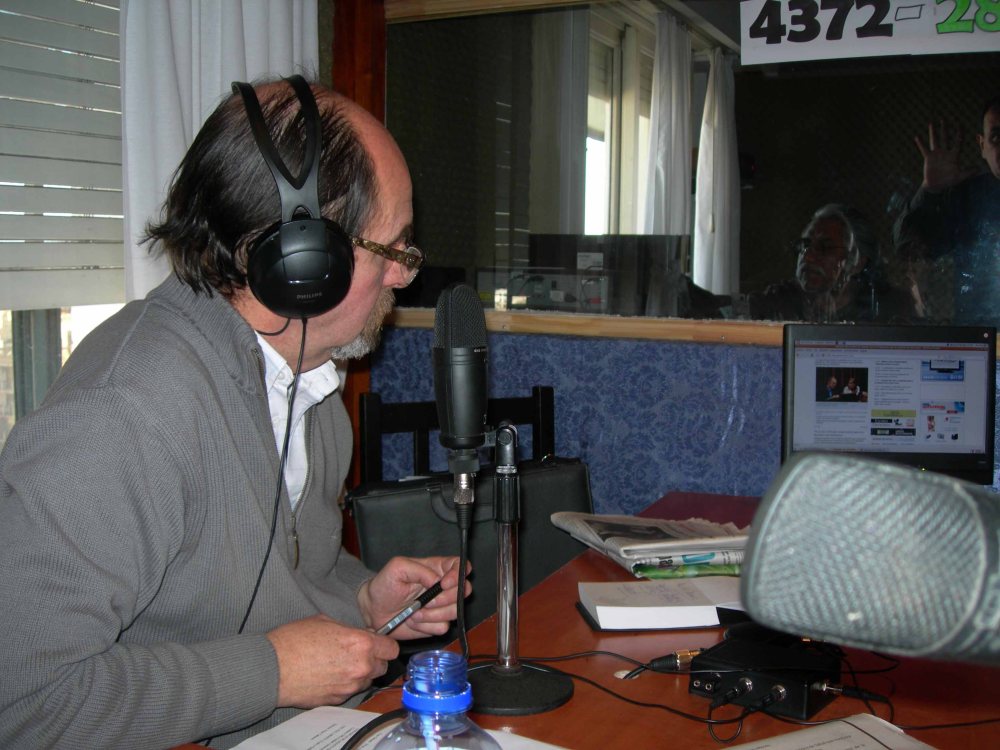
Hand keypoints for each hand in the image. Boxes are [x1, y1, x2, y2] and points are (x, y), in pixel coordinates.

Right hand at [266, 615, 398, 707]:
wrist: (272, 668)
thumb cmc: (294, 640)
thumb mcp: (325, 622)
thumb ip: (349, 631)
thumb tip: (359, 635)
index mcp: (361, 644)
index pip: (392, 648)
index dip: (385, 645)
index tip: (378, 643)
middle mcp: (361, 667)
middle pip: (382, 667)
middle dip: (373, 660)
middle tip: (357, 653)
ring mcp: (349, 686)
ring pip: (367, 681)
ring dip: (359, 673)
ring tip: (339, 664)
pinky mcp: (337, 700)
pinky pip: (349, 691)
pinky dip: (344, 684)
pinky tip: (328, 675)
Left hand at [358, 556, 470, 639]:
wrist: (373, 610)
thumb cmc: (384, 585)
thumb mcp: (397, 568)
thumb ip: (418, 569)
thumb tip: (436, 580)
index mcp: (437, 569)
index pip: (461, 566)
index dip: (459, 575)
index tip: (443, 584)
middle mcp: (443, 587)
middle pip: (464, 591)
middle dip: (444, 599)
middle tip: (425, 602)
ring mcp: (441, 606)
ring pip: (455, 611)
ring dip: (433, 614)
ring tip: (414, 611)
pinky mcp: (436, 624)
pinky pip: (443, 628)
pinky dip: (427, 626)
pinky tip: (413, 621)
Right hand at [915, 120, 976, 192]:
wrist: (936, 185)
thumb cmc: (948, 181)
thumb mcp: (959, 177)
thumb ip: (968, 172)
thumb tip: (978, 169)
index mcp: (954, 155)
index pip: (958, 141)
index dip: (959, 134)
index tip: (960, 125)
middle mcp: (945, 152)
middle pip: (945, 137)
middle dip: (945, 128)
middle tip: (944, 119)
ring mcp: (936, 154)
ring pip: (934, 140)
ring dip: (933, 132)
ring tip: (931, 123)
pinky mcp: (928, 158)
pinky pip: (924, 149)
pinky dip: (920, 143)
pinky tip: (917, 137)